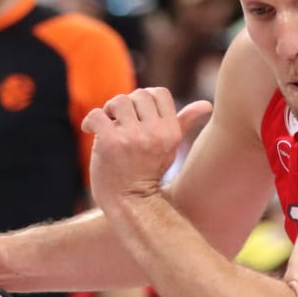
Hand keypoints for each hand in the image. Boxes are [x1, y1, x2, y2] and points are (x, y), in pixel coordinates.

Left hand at [83, 87, 211, 207]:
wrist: (130, 203)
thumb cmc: (150, 172)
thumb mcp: (171, 147)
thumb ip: (184, 122)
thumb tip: (207, 104)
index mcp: (171, 132)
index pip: (159, 93)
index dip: (145, 99)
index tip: (136, 114)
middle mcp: (155, 133)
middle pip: (138, 95)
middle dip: (126, 105)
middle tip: (119, 122)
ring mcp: (132, 138)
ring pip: (118, 101)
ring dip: (108, 111)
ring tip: (108, 125)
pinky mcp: (111, 143)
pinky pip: (97, 115)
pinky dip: (90, 121)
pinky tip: (90, 130)